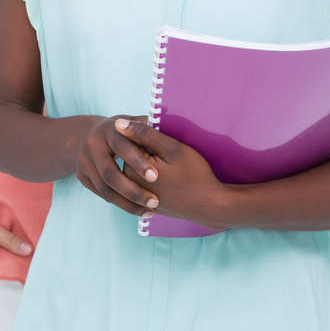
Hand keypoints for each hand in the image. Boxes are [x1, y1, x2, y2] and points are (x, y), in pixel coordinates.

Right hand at [67, 115, 159, 215]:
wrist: (85, 135)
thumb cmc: (120, 131)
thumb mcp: (131, 123)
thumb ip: (147, 126)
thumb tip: (169, 123)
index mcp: (109, 131)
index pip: (122, 147)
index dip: (138, 162)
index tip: (155, 177)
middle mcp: (92, 146)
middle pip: (110, 174)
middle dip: (133, 191)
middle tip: (154, 202)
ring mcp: (84, 162)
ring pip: (105, 189)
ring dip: (127, 204)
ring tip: (149, 211)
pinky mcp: (81, 175)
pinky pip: (100, 194)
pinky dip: (119, 203)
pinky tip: (136, 209)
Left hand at [115, 119, 230, 229]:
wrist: (210, 206)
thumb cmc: (194, 175)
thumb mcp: (171, 149)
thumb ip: (144, 135)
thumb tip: (118, 124)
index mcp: (130, 170)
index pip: (131, 143)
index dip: (152, 141)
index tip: (167, 150)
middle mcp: (129, 186)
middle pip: (134, 157)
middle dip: (150, 154)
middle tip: (173, 162)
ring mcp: (138, 197)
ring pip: (141, 171)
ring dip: (154, 166)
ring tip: (174, 172)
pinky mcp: (148, 204)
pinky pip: (148, 184)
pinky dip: (158, 180)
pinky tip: (173, 183)